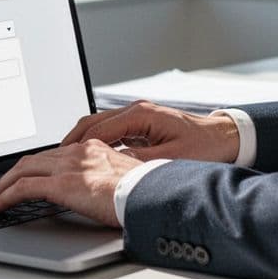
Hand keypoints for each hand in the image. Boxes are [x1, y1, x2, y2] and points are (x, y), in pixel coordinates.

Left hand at [0, 140, 142, 226]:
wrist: (155, 195)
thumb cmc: (147, 193)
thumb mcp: (123, 180)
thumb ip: (105, 180)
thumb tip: (97, 193)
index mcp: (93, 149)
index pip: (53, 154)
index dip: (34, 166)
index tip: (23, 177)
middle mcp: (78, 152)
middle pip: (33, 159)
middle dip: (11, 174)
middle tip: (0, 188)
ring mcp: (69, 166)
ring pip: (22, 170)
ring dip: (3, 185)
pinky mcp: (62, 184)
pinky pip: (23, 188)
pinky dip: (5, 196)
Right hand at [62, 101, 240, 163]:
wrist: (225, 138)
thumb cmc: (204, 148)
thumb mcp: (170, 160)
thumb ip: (139, 162)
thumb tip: (111, 167)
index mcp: (140, 115)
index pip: (97, 130)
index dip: (76, 147)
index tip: (60, 161)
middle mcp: (136, 110)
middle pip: (91, 123)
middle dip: (70, 142)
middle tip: (52, 161)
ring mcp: (137, 115)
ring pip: (97, 125)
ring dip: (80, 142)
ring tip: (64, 161)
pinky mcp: (140, 123)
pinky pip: (109, 130)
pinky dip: (94, 142)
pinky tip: (88, 158)